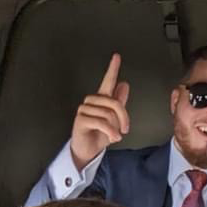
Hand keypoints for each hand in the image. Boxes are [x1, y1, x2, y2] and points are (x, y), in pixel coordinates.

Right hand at [71, 53, 131, 169]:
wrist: (88, 150)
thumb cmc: (100, 134)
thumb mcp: (115, 120)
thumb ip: (119, 103)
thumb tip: (125, 84)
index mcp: (101, 99)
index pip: (108, 81)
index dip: (113, 68)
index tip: (117, 56)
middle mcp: (92, 101)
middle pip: (114, 103)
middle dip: (124, 118)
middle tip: (125, 130)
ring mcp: (84, 109)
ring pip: (108, 114)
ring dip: (116, 128)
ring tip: (115, 136)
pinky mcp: (80, 119)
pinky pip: (101, 122)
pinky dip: (111, 132)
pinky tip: (113, 138)